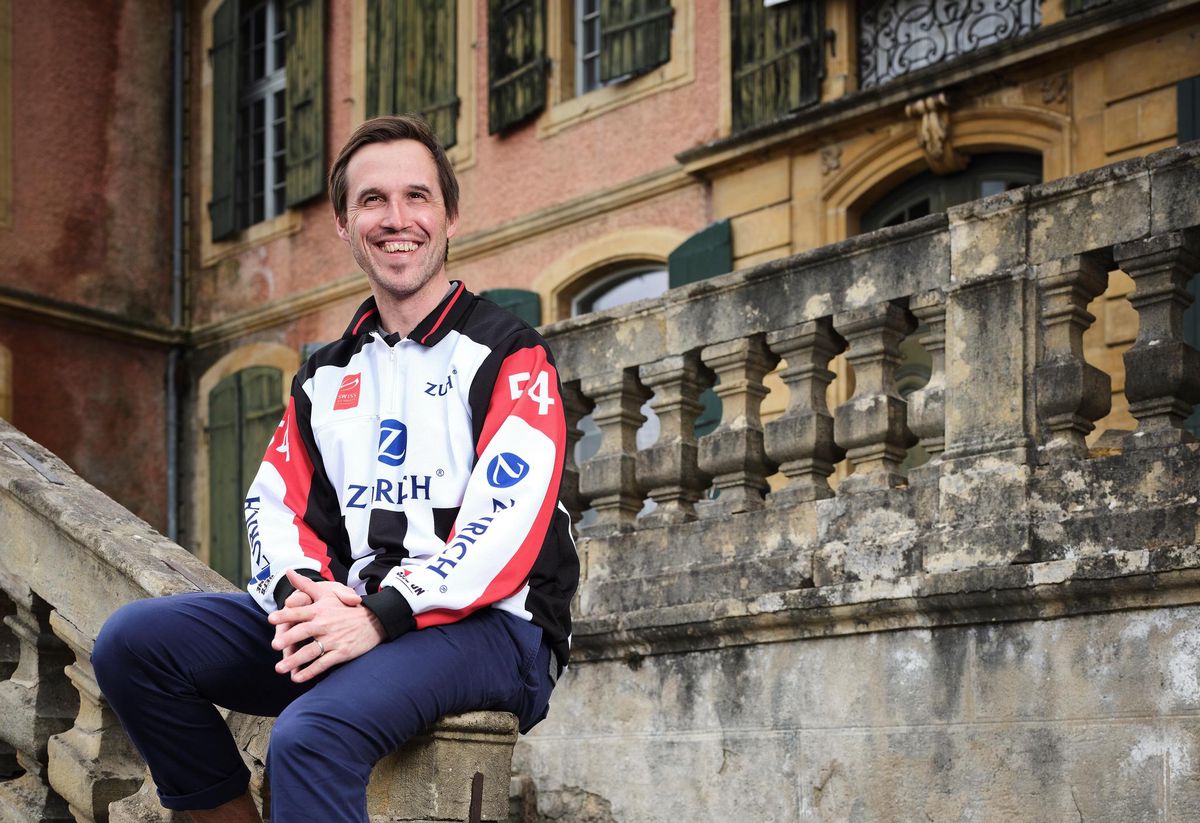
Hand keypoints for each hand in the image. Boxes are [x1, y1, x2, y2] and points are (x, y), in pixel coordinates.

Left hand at [268, 570, 385, 682]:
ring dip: (294, 660)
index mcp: (321, 610)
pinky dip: (310, 672)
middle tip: (274, 645)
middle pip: (303, 632)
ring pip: (310, 651)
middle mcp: (325, 625)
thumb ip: (306, 585)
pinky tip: (297, 678)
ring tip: (280, 668)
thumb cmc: (346, 607)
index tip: (271, 618)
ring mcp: (333, 640)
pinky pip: (323, 664)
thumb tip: (288, 571)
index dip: (285, 615)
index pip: (300, 612)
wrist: (374, 620)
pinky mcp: (341, 653)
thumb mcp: (328, 593)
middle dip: (288, 639)